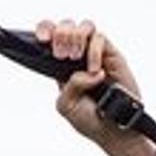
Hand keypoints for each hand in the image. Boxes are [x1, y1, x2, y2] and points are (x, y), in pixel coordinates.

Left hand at [35, 18, 142, 152]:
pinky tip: (94, 70)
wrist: (113, 130)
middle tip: (62, 55)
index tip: (42, 38)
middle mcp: (78, 56)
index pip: (50, 37)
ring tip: (75, 57)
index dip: (44, 30)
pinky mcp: (112, 55)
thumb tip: (84, 71)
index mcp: (61, 66)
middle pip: (65, 26)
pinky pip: (100, 38)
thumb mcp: (67, 106)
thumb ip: (68, 86)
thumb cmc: (90, 120)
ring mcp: (95, 54)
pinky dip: (94, 50)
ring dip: (75, 37)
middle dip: (59, 35)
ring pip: (83, 26)